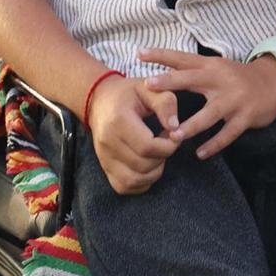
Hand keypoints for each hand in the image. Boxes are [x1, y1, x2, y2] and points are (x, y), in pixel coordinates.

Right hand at [87, 76, 178, 194]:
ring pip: (134, 180)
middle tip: (166, 142)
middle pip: (143, 165)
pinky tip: (148, 166)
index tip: (174, 134)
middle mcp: (108, 143)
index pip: (148, 146)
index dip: (168, 145)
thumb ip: (166, 104)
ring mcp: (104, 158)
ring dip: (154, 172)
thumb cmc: (127, 94)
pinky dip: (141, 182)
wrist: (99, 101)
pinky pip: (125, 186)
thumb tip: (175, 127)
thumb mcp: (148, 89)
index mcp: (118, 121)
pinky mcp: (104, 168)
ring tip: (157, 154)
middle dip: (163, 157)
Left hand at [138, 48, 275, 159]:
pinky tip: (200, 153)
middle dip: (170, 81)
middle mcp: (220, 80)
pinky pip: (227, 134)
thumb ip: (195, 71)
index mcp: (211, 66)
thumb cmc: (239, 79)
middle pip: (191, 78)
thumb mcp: (218, 68)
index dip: (161, 55)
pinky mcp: (246, 117)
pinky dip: (214, 145)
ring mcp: (234, 99)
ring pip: (209, 114)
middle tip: (149, 85)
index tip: (140, 54)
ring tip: (173, 136)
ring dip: (190, 126)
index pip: (183, 58)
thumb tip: (164, 73)